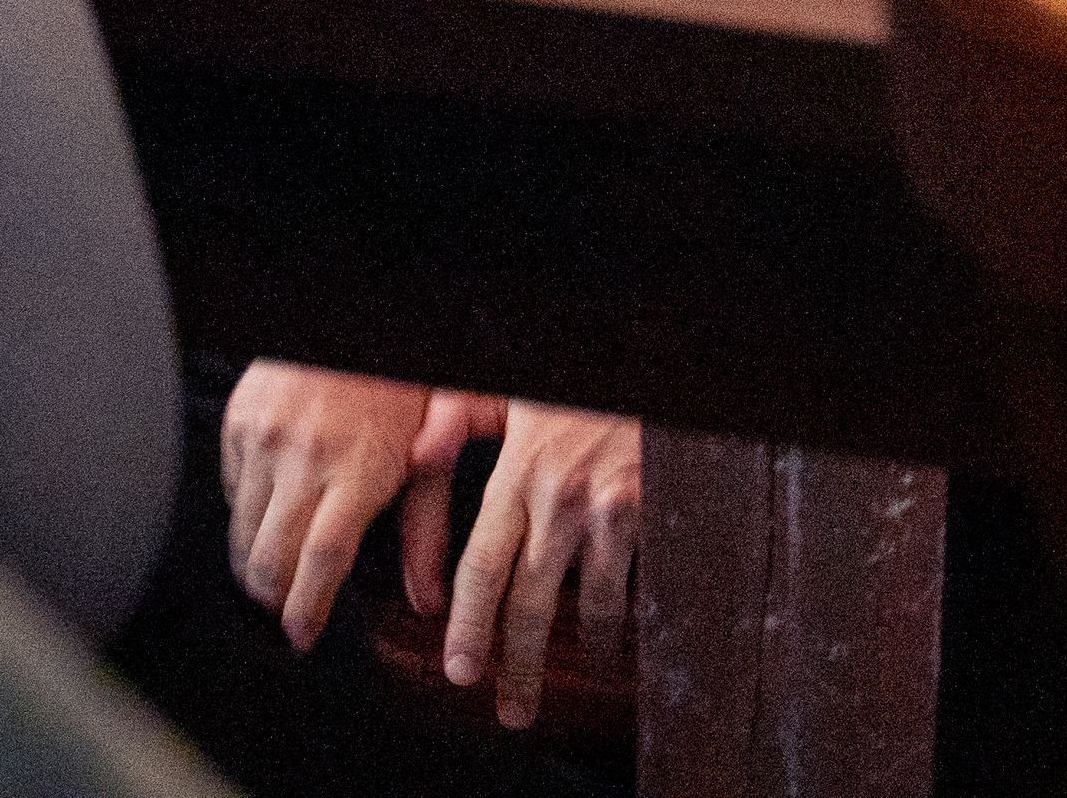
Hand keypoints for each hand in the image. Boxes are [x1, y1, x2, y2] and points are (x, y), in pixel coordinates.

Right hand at [220, 363, 428, 651]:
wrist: (358, 315)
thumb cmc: (399, 380)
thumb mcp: (430, 450)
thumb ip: (425, 528)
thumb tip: (425, 596)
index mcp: (358, 467)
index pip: (319, 562)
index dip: (306, 610)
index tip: (303, 633)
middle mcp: (305, 454)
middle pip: (270, 558)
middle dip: (274, 598)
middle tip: (286, 606)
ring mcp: (266, 436)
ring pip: (242, 531)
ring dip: (255, 563)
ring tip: (274, 570)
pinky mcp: (240, 419)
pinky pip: (232, 488)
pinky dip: (246, 512)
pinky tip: (270, 510)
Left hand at [402, 396, 639, 729]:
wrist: (640, 357)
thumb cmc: (569, 377)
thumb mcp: (502, 387)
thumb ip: (454, 422)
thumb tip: (417, 455)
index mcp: (516, 471)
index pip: (482, 569)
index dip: (470, 628)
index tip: (462, 671)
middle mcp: (559, 496)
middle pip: (529, 602)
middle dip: (519, 667)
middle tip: (513, 709)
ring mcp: (609, 507)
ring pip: (591, 604)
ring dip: (586, 650)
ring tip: (586, 671)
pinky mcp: (650, 510)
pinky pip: (635, 581)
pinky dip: (631, 617)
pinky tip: (629, 637)